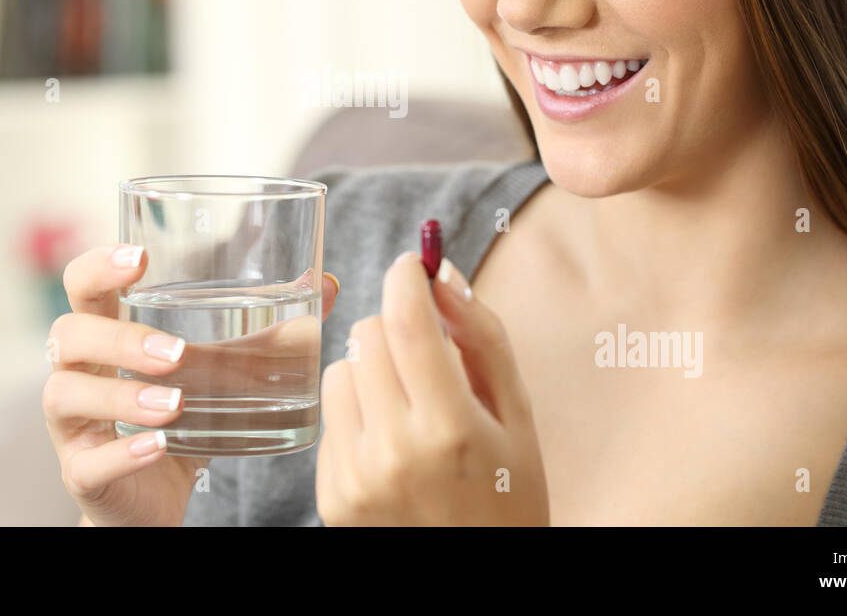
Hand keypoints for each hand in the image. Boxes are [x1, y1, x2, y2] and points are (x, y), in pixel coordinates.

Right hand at [44, 244, 339, 526]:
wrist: (153, 502)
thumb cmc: (178, 419)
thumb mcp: (219, 373)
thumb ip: (263, 333)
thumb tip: (326, 285)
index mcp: (106, 334)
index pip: (82, 285)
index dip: (99, 266)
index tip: (140, 258)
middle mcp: (78, 373)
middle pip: (67, 335)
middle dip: (118, 338)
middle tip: (176, 352)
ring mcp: (74, 427)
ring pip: (65, 396)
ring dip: (121, 397)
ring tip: (175, 403)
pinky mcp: (83, 474)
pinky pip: (87, 462)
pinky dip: (123, 453)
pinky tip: (159, 446)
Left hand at [316, 252, 548, 525]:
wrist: (480, 581)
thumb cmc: (509, 495)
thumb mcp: (517, 416)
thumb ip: (483, 337)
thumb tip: (441, 272)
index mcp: (451, 428)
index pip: (407, 322)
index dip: (405, 277)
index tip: (412, 265)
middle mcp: (396, 452)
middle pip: (368, 335)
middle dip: (396, 329)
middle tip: (426, 355)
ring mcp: (356, 477)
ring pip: (339, 370)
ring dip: (369, 370)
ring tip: (407, 404)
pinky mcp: (331, 497)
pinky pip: (328, 418)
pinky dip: (356, 414)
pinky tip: (390, 443)